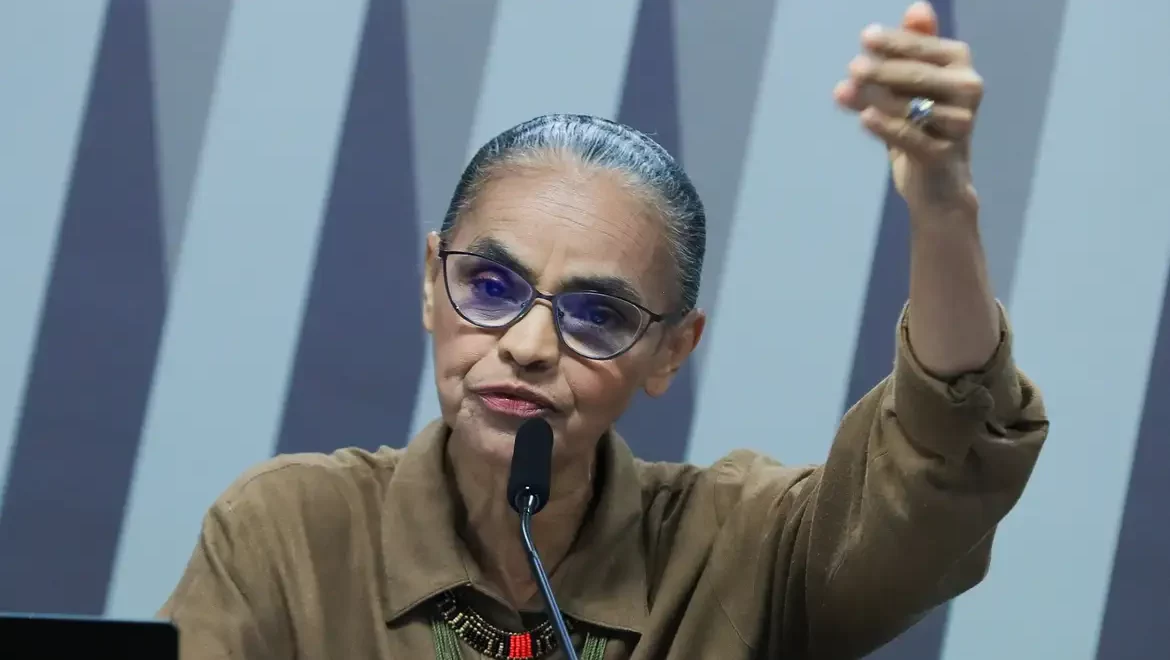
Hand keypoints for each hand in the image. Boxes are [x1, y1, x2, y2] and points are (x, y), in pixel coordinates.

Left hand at [834, 2, 981, 217]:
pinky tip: (864, 117)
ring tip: (847, 90)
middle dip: (882, 69)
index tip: (865, 38)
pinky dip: (885, 126)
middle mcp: (968, 89)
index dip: (895, 42)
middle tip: (853, 67)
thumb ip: (910, 51)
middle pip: (918, 75)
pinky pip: (910, 135)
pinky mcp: (944, 153)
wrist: (936, 184)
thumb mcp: (913, 87)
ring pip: (912, 105)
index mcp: (960, 64)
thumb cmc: (922, 125)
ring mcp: (960, 123)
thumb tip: (917, 7)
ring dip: (876, 96)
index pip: (924, 47)